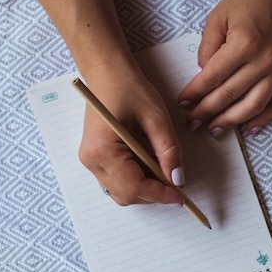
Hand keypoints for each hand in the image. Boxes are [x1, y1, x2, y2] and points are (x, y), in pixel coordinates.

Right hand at [78, 62, 184, 205]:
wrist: (107, 73)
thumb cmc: (129, 88)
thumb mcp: (156, 117)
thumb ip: (169, 151)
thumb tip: (177, 179)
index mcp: (103, 149)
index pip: (134, 187)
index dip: (160, 195)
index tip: (181, 197)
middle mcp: (92, 160)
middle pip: (127, 195)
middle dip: (154, 193)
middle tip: (176, 181)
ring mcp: (91, 161)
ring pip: (122, 192)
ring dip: (145, 187)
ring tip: (162, 167)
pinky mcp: (95, 159)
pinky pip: (118, 181)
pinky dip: (137, 179)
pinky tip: (149, 163)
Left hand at [178, 0, 271, 135]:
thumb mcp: (218, 16)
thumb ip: (208, 48)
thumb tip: (205, 76)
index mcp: (244, 44)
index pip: (212, 78)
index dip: (194, 94)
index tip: (183, 103)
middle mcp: (264, 60)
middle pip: (230, 96)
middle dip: (207, 113)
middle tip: (192, 123)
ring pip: (253, 105)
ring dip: (232, 121)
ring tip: (215, 129)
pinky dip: (264, 118)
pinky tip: (248, 128)